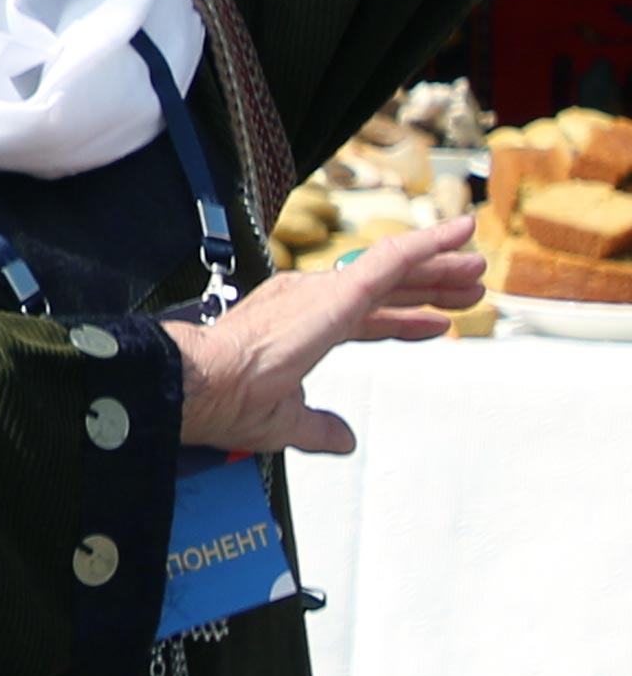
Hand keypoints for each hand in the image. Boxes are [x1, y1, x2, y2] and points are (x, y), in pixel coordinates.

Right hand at [161, 219, 484, 457]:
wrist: (200, 384)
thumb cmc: (223, 400)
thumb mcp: (286, 421)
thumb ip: (319, 427)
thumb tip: (343, 440)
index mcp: (297, 326)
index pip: (362, 318)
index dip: (401, 323)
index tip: (437, 326)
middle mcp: (309, 300)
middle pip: (384, 290)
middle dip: (427, 289)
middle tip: (467, 290)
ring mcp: (323, 292)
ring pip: (394, 269)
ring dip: (439, 266)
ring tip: (476, 266)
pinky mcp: (337, 290)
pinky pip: (392, 258)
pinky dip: (430, 243)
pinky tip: (459, 235)